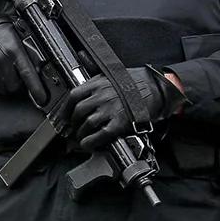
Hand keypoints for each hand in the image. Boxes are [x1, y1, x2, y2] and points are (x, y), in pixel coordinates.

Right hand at [0, 14, 46, 104]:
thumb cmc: (1, 34)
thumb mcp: (19, 39)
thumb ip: (30, 55)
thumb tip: (40, 71)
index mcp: (14, 50)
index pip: (28, 74)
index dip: (36, 89)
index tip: (42, 99)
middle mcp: (1, 59)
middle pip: (14, 86)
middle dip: (17, 84)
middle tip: (16, 76)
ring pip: (2, 90)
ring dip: (6, 86)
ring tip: (5, 74)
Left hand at [68, 66, 183, 151]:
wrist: (157, 88)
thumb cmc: (135, 82)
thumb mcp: (110, 76)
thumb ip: (94, 82)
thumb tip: (79, 90)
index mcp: (97, 83)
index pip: (73, 96)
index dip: (64, 109)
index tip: (62, 117)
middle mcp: (102, 95)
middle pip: (78, 111)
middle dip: (72, 123)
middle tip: (71, 130)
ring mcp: (111, 109)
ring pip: (87, 123)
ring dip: (81, 133)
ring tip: (81, 138)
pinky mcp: (120, 122)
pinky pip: (101, 134)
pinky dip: (92, 141)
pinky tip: (89, 144)